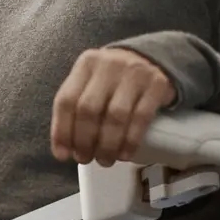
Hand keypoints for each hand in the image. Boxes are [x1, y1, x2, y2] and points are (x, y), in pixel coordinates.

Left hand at [50, 48, 176, 165]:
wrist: (153, 59)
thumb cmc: (114, 79)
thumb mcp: (91, 82)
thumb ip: (76, 107)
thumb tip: (64, 150)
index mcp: (86, 64)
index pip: (66, 100)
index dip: (62, 131)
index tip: (63, 155)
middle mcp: (109, 65)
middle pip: (89, 109)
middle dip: (84, 141)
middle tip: (85, 159)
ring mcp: (135, 73)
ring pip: (115, 116)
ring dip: (107, 145)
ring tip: (104, 160)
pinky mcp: (158, 84)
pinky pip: (141, 118)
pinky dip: (130, 140)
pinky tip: (124, 154)